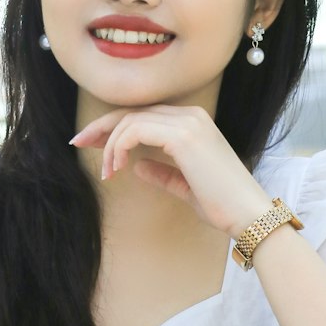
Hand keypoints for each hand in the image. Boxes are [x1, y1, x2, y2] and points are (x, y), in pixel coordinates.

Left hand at [71, 104, 270, 237]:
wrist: (247, 214)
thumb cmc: (222, 204)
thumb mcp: (186, 186)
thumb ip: (163, 173)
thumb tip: (137, 166)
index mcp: (193, 122)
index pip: (144, 115)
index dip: (114, 126)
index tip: (92, 143)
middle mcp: (190, 115)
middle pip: (133, 111)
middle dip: (102, 127)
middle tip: (78, 143)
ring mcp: (187, 123)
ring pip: (131, 120)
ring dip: (110, 144)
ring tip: (106, 171)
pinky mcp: (183, 136)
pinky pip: (136, 131)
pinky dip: (119, 146)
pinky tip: (117, 166)